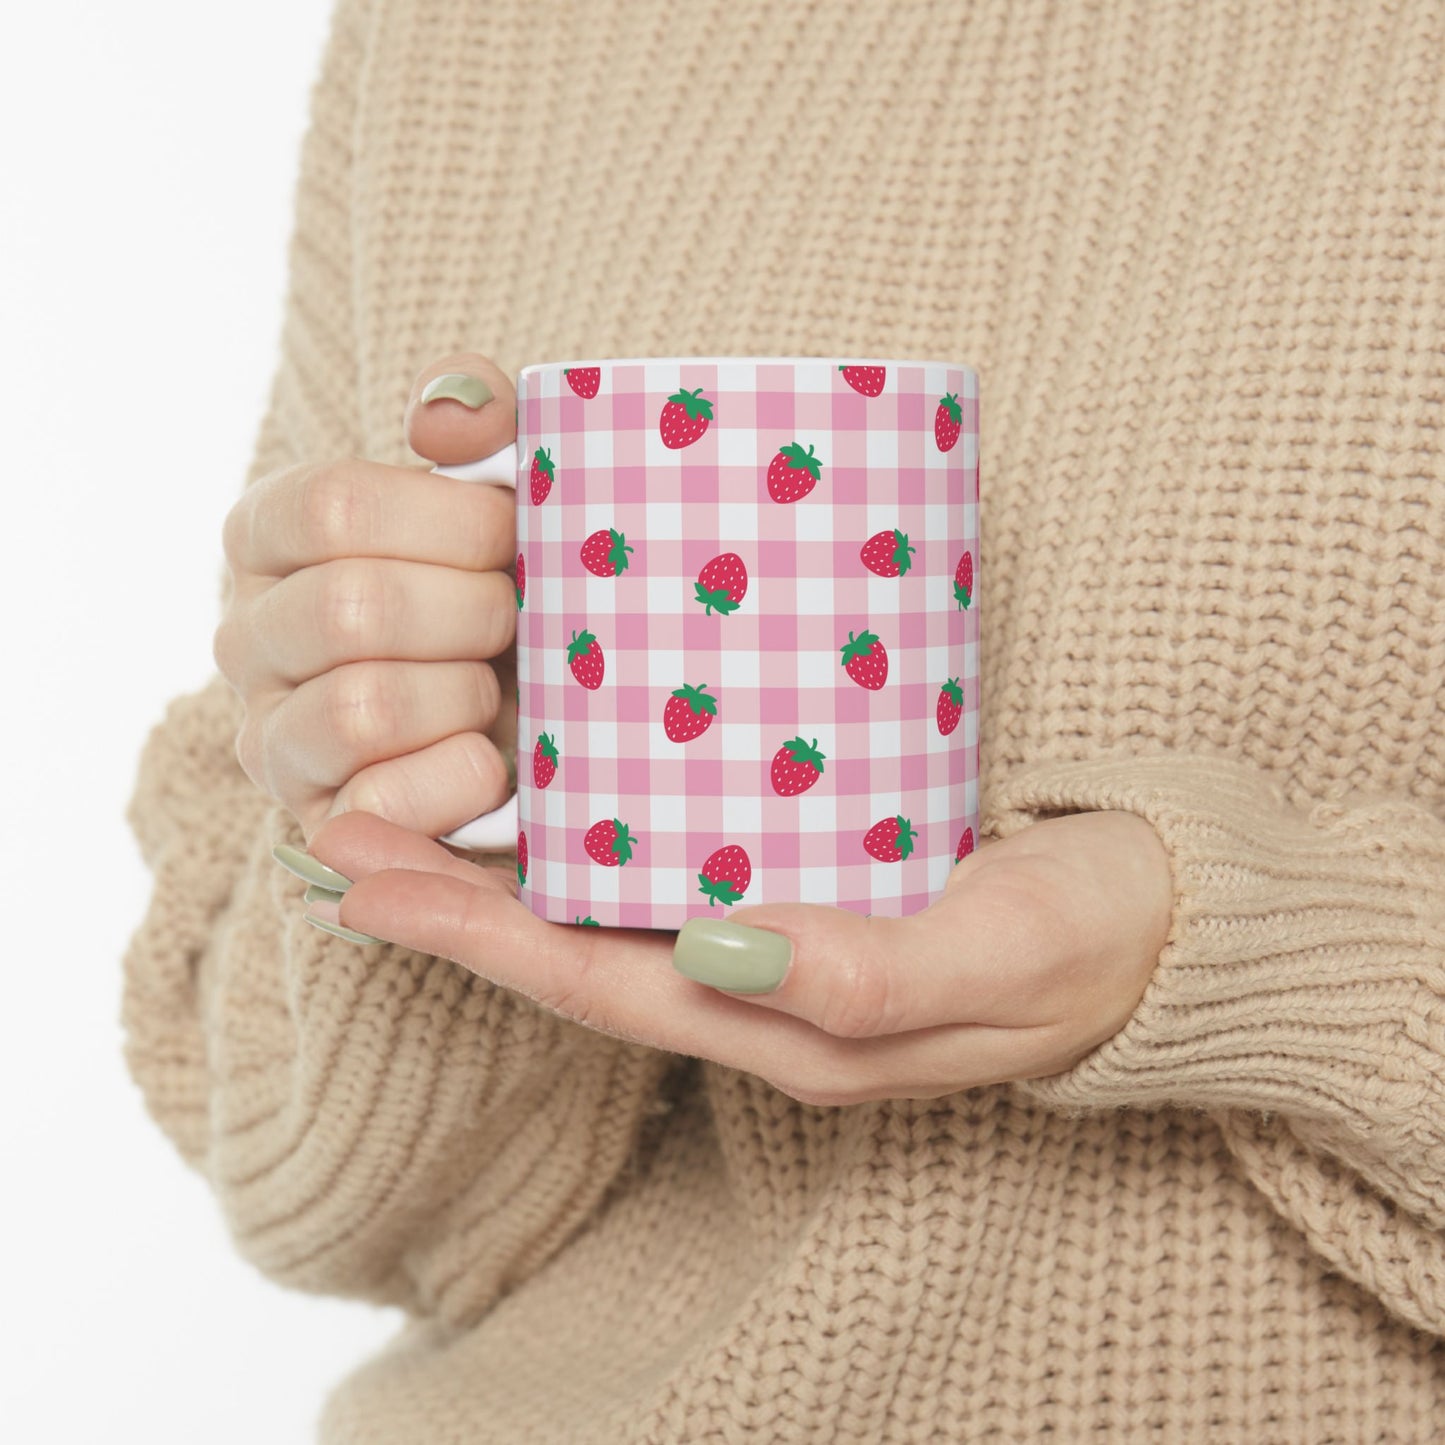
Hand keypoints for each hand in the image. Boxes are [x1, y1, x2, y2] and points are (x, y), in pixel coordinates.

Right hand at [215, 353, 518, 845]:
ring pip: (362, 707)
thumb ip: (479, 421)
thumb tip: (448, 418)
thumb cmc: (504, 586)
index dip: (452, 522)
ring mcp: (270, 737)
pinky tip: (493, 759)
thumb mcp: (500, 489)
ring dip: (467, 695)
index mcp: (270, 534)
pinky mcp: (318, 822)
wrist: (529, 715)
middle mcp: (245, 635)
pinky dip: (462, 777)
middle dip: (474, 613)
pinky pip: (383, 802)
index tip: (513, 536)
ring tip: (497, 688)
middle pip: (353, 608)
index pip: (335, 507)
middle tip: (520, 618)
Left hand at [299, 808, 1173, 1104]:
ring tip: (421, 795)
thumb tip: (716, 949)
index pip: (598, 984)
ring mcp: (784, 942)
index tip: (364, 878)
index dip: (475, 936)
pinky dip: (604, 830)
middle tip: (346, 828)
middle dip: (456, 899)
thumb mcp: (998, 955)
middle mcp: (765, 991)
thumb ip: (865, 971)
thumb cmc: (1092, 939)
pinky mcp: (815, 883)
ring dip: (513, 863)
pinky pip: (681, 866)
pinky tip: (571, 775)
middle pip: (580, 950)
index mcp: (790, 1026)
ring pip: (619, 909)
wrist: (1170, 922)